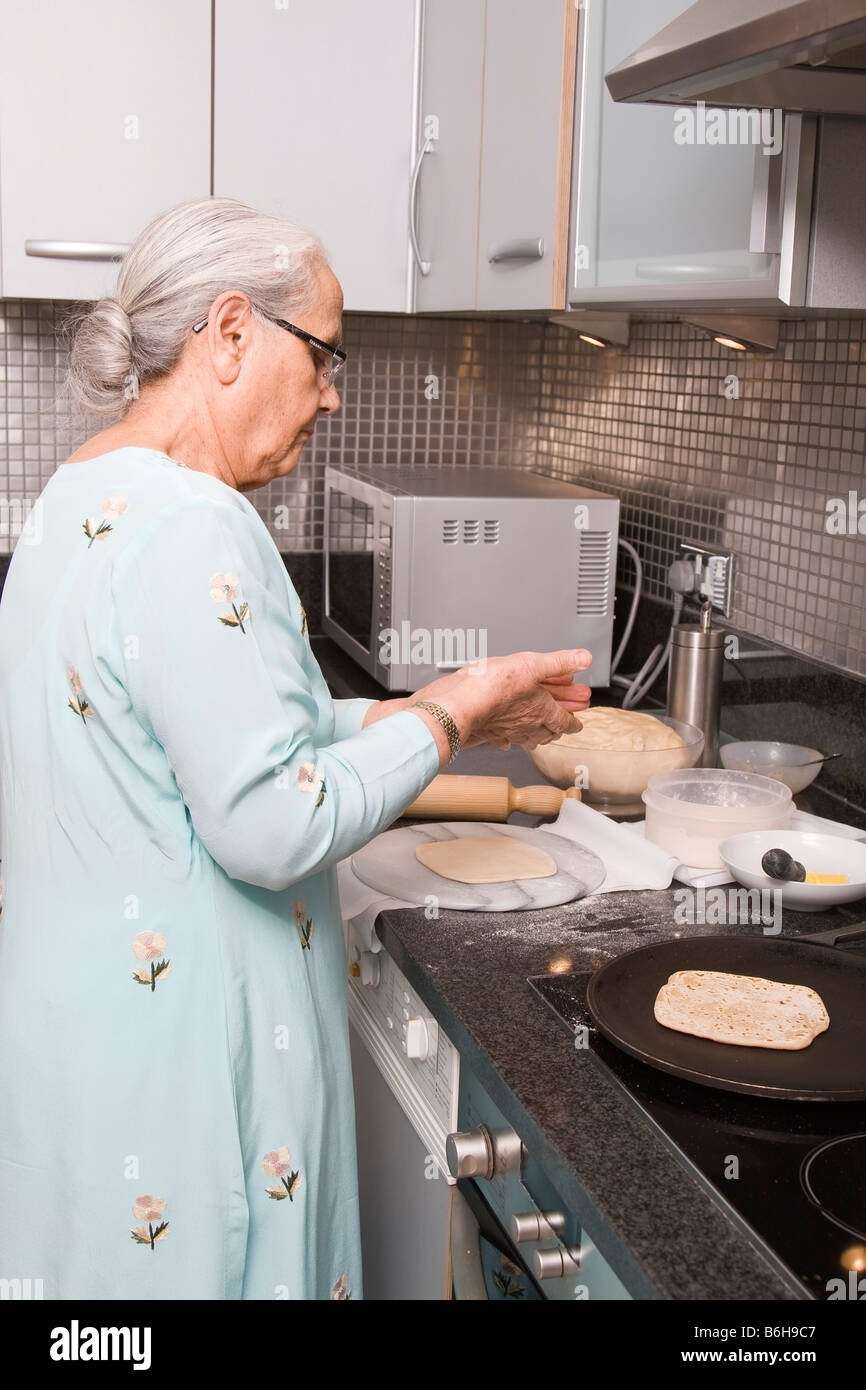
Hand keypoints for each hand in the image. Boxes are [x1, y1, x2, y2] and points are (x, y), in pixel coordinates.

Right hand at [412, 648, 591, 752]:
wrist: (463, 703)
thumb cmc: (495, 686)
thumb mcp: (533, 664)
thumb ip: (560, 662)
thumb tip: (584, 658)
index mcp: (543, 712)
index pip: (566, 723)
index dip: (574, 722)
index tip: (578, 723)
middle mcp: (529, 726)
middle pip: (550, 734)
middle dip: (558, 728)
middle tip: (563, 724)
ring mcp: (510, 732)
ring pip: (530, 741)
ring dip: (538, 737)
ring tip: (540, 734)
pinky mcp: (492, 733)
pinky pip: (506, 741)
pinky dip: (511, 739)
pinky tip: (508, 738)